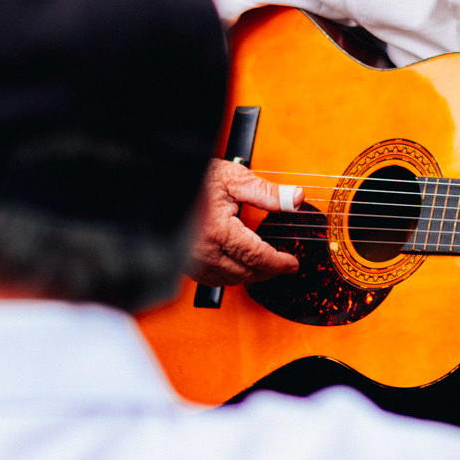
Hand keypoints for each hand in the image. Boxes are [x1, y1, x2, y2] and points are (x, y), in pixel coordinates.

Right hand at [187, 160, 303, 287]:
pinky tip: (238, 265)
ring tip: (264, 265)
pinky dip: (229, 276)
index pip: (257, 257)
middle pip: (246, 273)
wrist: (163, 181)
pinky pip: (211, 279)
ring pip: (228, 280)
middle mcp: (203, 252)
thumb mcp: (235, 178)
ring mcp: (192, 261)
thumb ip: (268, 192)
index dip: (279, 263)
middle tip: (284, 265)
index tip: (292, 263)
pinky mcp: (185, 263)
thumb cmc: (195, 178)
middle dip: (268, 271)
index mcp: (218, 232)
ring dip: (249, 275)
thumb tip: (295, 198)